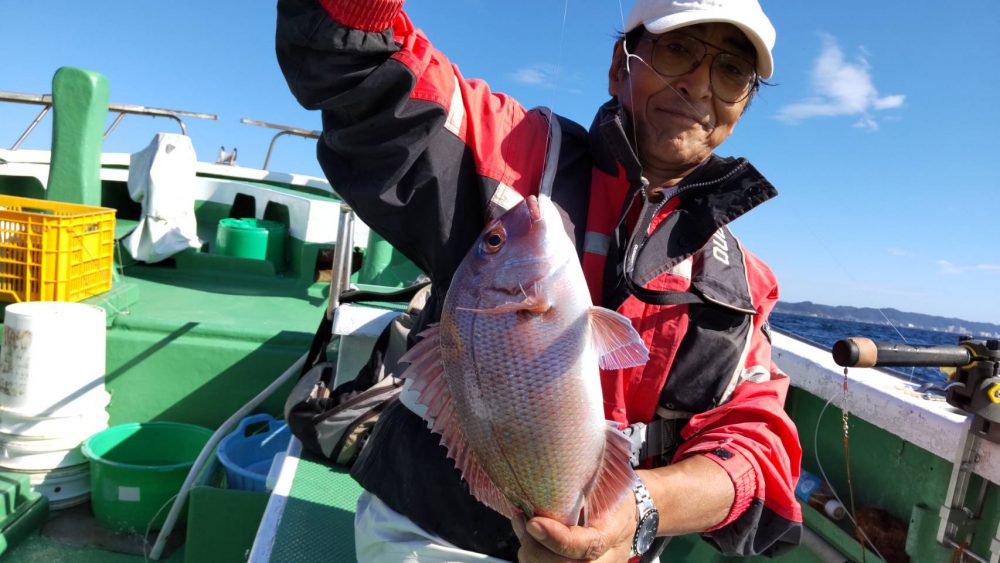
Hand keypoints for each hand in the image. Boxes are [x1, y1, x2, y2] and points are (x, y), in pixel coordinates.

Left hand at [511, 492, 636, 562]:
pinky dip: (534, 558)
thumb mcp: (603, 486)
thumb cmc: (612, 495)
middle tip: (523, 522)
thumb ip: (578, 491)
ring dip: (532, 554)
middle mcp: (607, 558)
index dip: (558, 539)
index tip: (534, 523)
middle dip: (537, 549)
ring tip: (523, 527)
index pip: (587, 546)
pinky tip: (529, 539)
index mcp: (613, 532)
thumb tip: (545, 485)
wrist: (626, 514)